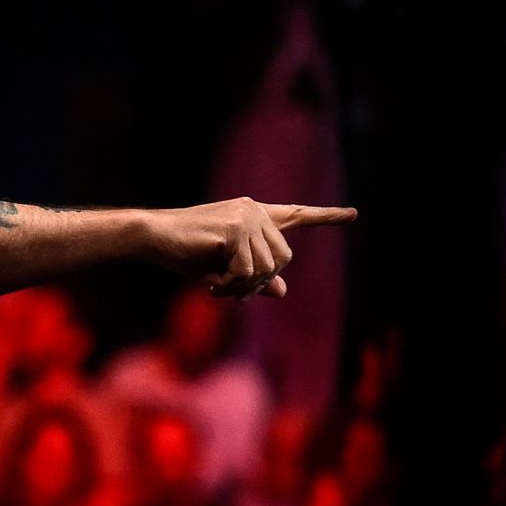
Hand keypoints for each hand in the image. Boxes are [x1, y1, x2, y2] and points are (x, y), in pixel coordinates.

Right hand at [144, 197, 356, 299]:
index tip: (353, 214)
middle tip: (233, 294)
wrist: (152, 237)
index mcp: (253, 215)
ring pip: (267, 268)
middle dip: (260, 283)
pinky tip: (213, 287)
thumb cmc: (182, 252)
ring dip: (243, 289)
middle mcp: (254, 211)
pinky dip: (231, 288)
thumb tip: (281, 290)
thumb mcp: (223, 270)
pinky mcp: (235, 229)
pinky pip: (248, 272)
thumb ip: (254, 278)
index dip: (325, 217)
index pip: (295, 215)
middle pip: (284, 258)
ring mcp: (246, 217)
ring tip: (218, 289)